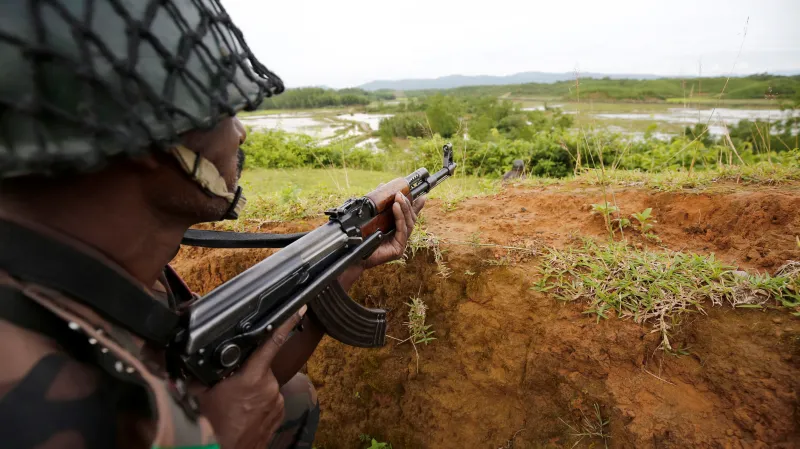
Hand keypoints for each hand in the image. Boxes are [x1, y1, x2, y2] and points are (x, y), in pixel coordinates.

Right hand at [194, 305, 306, 448]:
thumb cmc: (213, 427)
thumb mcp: (201, 394)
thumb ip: (201, 372)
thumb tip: (193, 359)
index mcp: (252, 377)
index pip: (272, 342)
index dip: (287, 322)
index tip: (300, 308)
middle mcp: (269, 387)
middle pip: (261, 366)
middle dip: (247, 371)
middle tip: (231, 385)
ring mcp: (276, 401)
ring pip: (264, 384)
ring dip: (253, 388)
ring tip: (236, 404)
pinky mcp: (280, 413)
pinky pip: (269, 398)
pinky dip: (258, 401)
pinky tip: (245, 411)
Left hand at [338, 193, 425, 290]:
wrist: (352, 253)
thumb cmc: (360, 236)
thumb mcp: (372, 215)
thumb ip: (379, 203)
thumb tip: (383, 185)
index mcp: (396, 230)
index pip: (409, 217)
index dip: (416, 207)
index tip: (422, 196)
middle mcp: (400, 237)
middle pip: (411, 219)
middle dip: (408, 204)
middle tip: (401, 193)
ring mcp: (401, 244)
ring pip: (408, 224)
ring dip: (404, 209)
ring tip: (399, 198)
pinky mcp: (398, 249)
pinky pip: (402, 231)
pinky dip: (400, 217)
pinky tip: (396, 208)